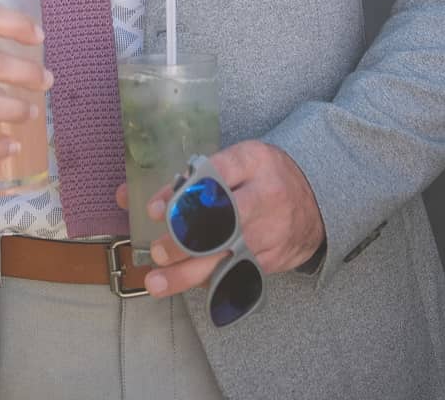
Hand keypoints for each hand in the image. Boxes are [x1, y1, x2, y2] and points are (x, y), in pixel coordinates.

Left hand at [135, 139, 322, 294]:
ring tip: (157, 283)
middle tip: (158, 252)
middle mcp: (265, 196)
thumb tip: (125, 198)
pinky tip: (188, 283)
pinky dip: (210, 279)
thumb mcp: (235, 161)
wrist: (320, 197)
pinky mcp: (275, 257)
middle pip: (223, 223)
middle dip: (186, 243)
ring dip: (189, 274)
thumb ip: (186, 178)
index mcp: (252, 162)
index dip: (182, 196)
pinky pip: (238, 271)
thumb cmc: (262, 176)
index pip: (214, 176)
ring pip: (228, 256)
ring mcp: (273, 231)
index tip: (153, 211)